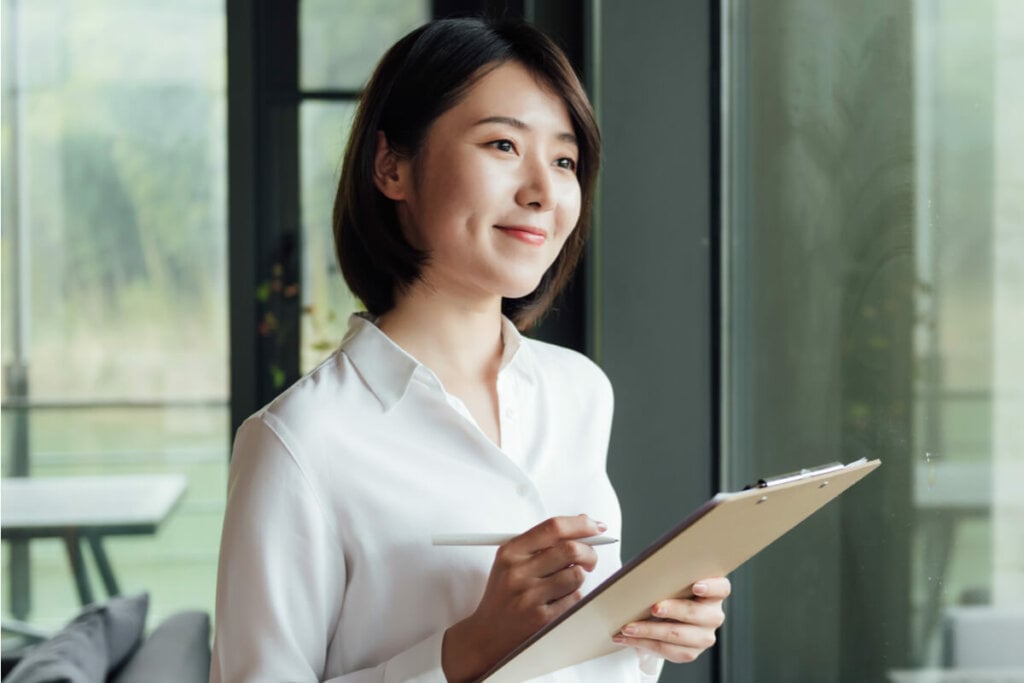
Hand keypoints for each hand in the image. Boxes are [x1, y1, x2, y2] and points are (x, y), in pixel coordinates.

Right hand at [442, 514, 605, 682]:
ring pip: (576, 575)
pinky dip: (573, 598)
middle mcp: (518, 572)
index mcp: (511, 551)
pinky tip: (557, 602)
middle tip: (590, 559)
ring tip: (563, 585)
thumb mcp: (512, 561)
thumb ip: (543, 541)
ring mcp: (530, 596)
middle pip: (570, 549)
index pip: (553, 527)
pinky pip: (574, 599)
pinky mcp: (542, 618)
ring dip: (577, 578)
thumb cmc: (504, 595)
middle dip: (589, 553)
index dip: (581, 524)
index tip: (596, 527)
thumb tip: (583, 522)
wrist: (486, 635)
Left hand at [612, 577, 729, 663]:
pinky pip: (667, 650)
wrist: (665, 617)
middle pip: (696, 613)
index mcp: (714, 593)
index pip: (721, 588)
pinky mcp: (691, 652)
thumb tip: (645, 574)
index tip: (696, 586)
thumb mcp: (673, 582)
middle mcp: (713, 615)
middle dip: (673, 610)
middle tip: (654, 607)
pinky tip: (628, 638)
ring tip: (629, 627)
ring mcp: (704, 636)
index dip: (711, 587)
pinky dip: (644, 643)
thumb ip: (669, 577)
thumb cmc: (670, 592)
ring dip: (650, 630)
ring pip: (678, 635)